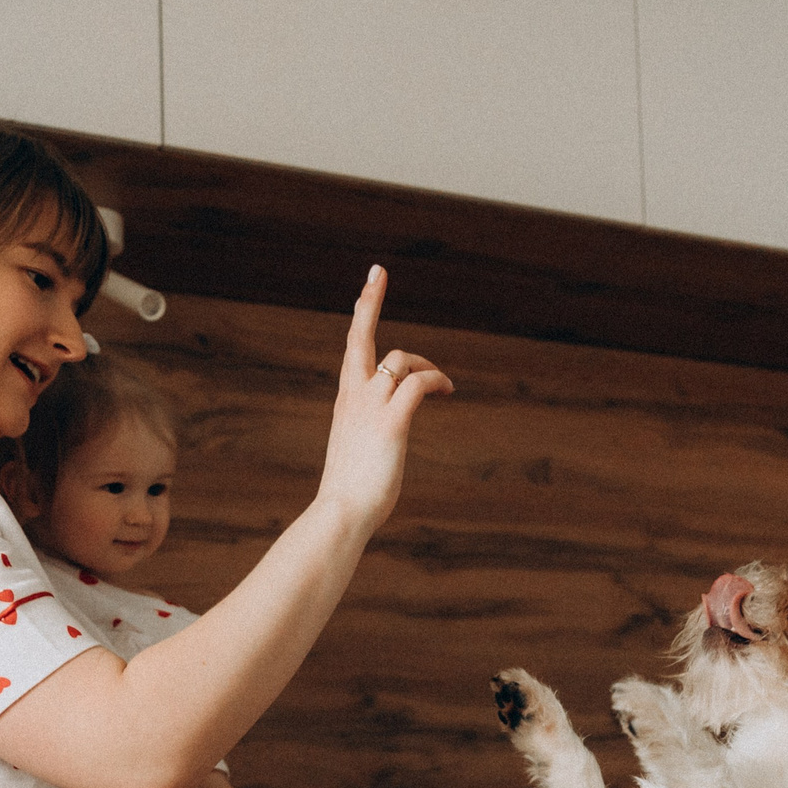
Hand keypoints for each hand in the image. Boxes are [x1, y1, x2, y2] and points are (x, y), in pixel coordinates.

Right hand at [317, 266, 452, 527]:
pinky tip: (447, 390)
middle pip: (360, 336)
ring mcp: (370, 407)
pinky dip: (436, 380)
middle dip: (369, 302)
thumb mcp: (358, 459)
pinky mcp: (391, 422)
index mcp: (346, 402)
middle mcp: (353, 396)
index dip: (362, 316)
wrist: (341, 513)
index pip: (352, 350)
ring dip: (427, 365)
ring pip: (400, 360)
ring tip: (442, 384)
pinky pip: (418, 384)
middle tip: (377, 273)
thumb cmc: (349, 496)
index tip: (367, 288)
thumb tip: (377, 453)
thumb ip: (368, 443)